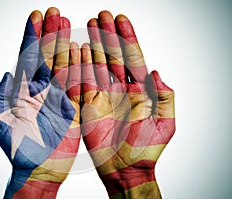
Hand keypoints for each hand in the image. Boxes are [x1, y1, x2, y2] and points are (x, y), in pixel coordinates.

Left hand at [0, 7, 80, 197]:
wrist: (38, 167)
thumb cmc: (17, 147)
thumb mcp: (0, 120)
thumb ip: (0, 95)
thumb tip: (6, 72)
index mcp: (23, 90)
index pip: (28, 57)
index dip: (31, 36)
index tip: (36, 16)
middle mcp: (41, 89)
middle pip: (47, 55)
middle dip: (50, 33)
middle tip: (55, 13)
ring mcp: (58, 96)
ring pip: (63, 64)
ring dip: (65, 44)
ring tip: (67, 24)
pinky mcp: (73, 106)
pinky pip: (78, 82)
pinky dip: (80, 65)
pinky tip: (81, 49)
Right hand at [81, 11, 174, 197]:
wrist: (124, 169)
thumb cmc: (145, 150)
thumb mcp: (165, 123)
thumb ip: (164, 96)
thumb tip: (156, 73)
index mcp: (140, 91)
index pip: (133, 58)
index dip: (127, 38)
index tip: (121, 19)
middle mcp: (120, 89)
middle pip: (113, 56)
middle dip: (108, 35)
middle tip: (102, 16)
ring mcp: (103, 95)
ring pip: (97, 64)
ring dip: (94, 44)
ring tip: (90, 25)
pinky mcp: (88, 104)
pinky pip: (83, 80)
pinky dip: (80, 64)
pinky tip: (79, 48)